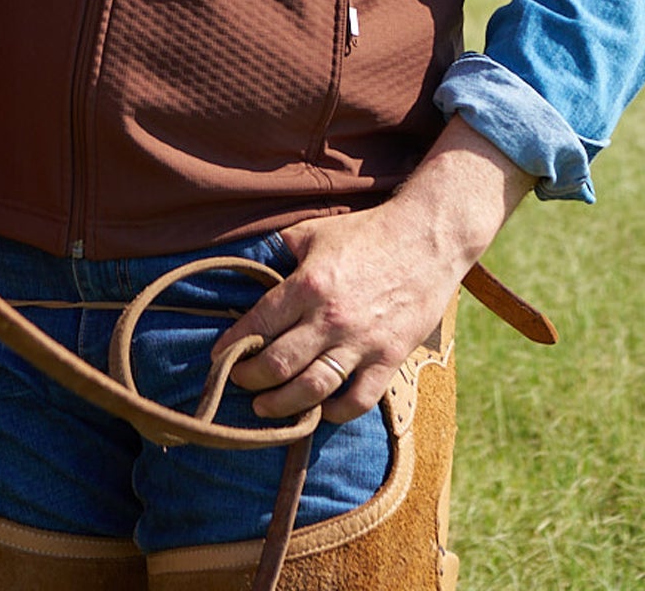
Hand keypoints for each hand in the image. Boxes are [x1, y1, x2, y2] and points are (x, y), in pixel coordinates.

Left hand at [213, 117, 533, 423]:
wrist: (426, 239)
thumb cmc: (366, 232)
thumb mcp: (314, 231)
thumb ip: (281, 251)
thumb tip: (249, 266)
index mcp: (308, 284)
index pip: (259, 325)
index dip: (232, 346)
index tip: (218, 356)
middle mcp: (331, 318)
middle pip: (279, 365)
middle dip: (250, 380)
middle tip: (238, 382)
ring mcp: (362, 342)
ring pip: (312, 389)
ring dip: (282, 404)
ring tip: (265, 407)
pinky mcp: (389, 359)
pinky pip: (357, 400)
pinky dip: (333, 413)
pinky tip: (318, 410)